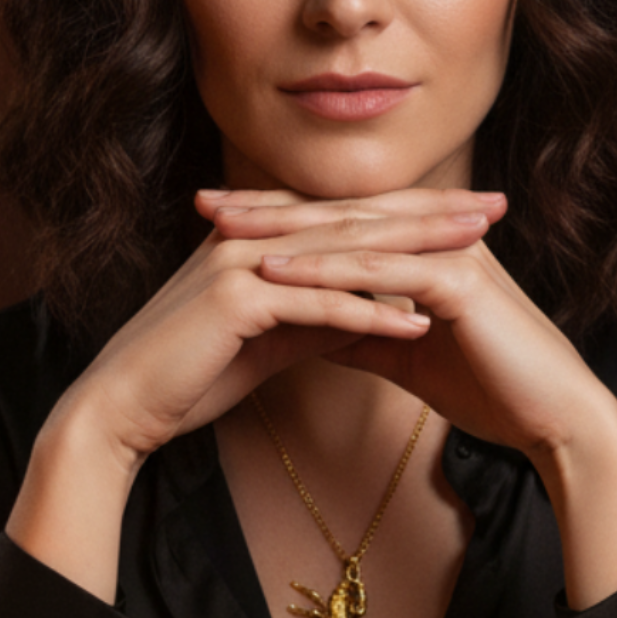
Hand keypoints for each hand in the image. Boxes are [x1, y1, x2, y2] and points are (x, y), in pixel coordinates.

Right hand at [51, 184, 500, 465]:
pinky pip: (319, 306)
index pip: (349, 219)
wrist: (120, 407)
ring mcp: (242, 263)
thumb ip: (310, 317)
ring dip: (417, 253)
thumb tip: (360, 312)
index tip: (471, 216)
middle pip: (358, 221)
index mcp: (260, 238)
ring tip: (478, 253)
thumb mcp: (264, 340)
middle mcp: (253, 237)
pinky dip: (371, 314)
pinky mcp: (237, 302)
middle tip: (496, 210)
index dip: (412, 213)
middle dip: (432, 215)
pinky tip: (421, 323)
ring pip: (346, 253)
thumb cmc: (187, 376)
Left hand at [209, 185, 596, 456]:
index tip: (221, 220)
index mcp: (427, 244)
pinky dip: (326, 271)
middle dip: (268, 208)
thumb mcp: (405, 355)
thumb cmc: (491, 389)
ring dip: (285, 231)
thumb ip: (360, 332)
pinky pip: (379, 271)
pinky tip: (277, 273)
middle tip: (204, 203)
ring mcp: (451, 251)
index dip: (281, 218)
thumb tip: (306, 329)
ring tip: (225, 232)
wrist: (555, 420)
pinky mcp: (460, 280)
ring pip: (353, 233)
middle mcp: (438, 235)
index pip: (342, 222)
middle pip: (338, 213)